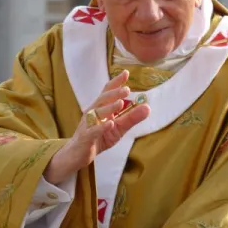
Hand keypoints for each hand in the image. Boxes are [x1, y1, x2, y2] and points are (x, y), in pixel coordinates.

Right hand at [44, 70, 149, 184]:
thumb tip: (148, 107)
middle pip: (103, 99)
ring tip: (121, 103)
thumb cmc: (99, 138)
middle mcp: (93, 112)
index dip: (116, 82)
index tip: (126, 73)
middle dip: (114, 93)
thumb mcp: (119, 128)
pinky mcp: (87, 137)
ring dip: (109, 107)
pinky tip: (110, 123)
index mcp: (101, 107)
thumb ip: (132, 118)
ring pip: (98, 113)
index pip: (108, 91)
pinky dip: (102, 127)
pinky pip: (94, 130)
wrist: (79, 154)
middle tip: (127, 89)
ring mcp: (88, 124)